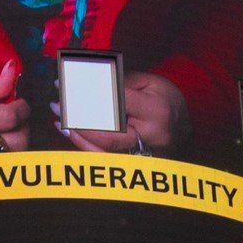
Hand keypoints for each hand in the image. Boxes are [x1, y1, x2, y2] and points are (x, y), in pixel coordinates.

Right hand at [0, 62, 29, 159]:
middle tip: (14, 115)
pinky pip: (3, 167)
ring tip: (6, 129)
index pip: (7, 118)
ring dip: (18, 141)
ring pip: (14, 158)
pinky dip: (9, 154)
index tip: (19, 101)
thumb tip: (13, 70)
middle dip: (23, 125)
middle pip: (17, 141)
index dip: (21, 107)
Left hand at [61, 71, 189, 154]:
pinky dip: (83, 144)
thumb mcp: (150, 82)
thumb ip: (120, 81)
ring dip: (76, 132)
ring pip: (101, 149)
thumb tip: (86, 78)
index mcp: (155, 111)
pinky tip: (69, 130)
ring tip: (59, 115)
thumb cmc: (166, 100)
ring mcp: (140, 155)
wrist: (184, 127)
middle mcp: (149, 137)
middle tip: (59, 100)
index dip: (90, 91)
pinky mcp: (132, 163)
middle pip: (107, 131)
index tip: (70, 81)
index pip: (116, 101)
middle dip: (79, 116)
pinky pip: (102, 158)